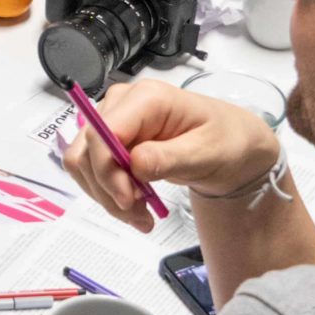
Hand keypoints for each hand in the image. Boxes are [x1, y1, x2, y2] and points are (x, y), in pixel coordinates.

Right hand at [62, 82, 279, 232]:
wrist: (231, 145)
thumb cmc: (225, 141)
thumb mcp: (207, 152)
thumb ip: (169, 158)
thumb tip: (134, 164)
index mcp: (147, 98)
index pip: (104, 132)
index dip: (107, 169)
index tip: (128, 200)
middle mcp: (122, 104)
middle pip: (88, 150)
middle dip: (108, 189)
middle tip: (139, 216)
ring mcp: (113, 120)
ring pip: (83, 163)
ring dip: (105, 196)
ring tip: (139, 216)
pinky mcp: (110, 140)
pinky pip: (91, 170)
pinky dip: (106, 193)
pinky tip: (133, 208)